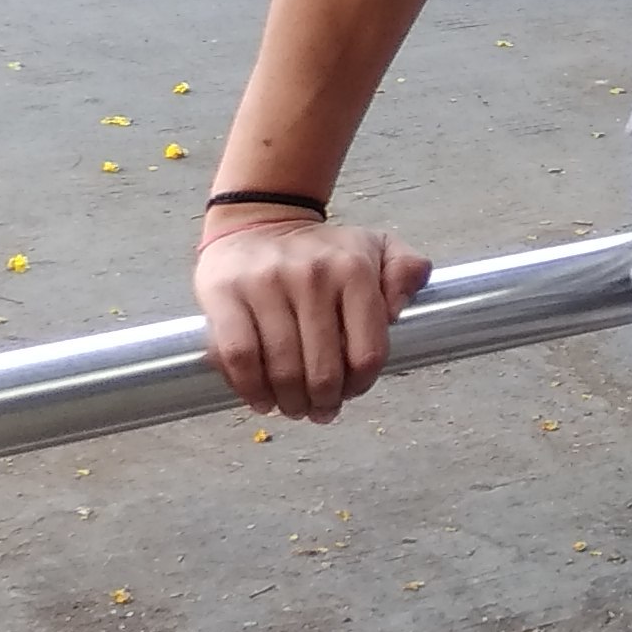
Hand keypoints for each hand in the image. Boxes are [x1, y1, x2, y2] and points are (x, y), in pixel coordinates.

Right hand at [195, 210, 431, 422]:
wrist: (258, 221)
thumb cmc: (321, 250)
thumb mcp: (375, 248)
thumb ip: (406, 270)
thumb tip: (400, 307)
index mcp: (354, 269)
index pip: (367, 353)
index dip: (360, 385)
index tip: (350, 392)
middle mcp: (312, 275)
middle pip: (323, 371)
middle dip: (324, 402)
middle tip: (319, 409)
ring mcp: (266, 284)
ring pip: (282, 370)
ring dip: (289, 402)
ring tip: (292, 407)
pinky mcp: (225, 293)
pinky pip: (239, 356)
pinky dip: (249, 388)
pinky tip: (260, 398)